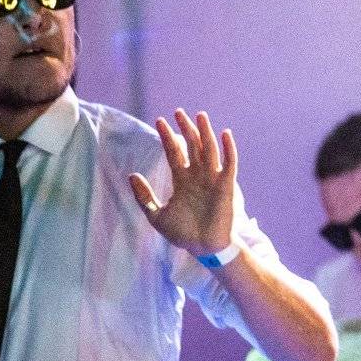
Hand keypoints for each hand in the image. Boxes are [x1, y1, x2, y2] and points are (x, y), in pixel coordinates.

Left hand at [129, 108, 237, 257]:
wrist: (203, 248)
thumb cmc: (183, 233)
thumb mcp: (156, 215)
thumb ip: (144, 196)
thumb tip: (131, 175)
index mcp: (182, 180)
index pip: (174, 152)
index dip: (168, 137)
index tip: (160, 121)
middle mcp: (198, 176)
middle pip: (192, 146)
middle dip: (185, 129)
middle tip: (178, 112)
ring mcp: (213, 179)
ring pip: (209, 150)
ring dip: (205, 132)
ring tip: (199, 115)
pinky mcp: (226, 186)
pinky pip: (229, 164)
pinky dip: (228, 149)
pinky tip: (225, 134)